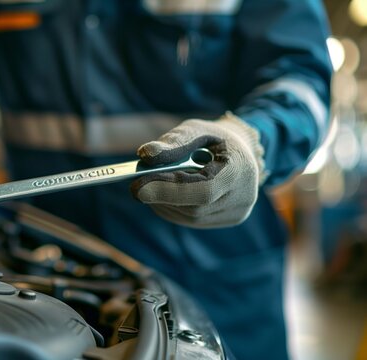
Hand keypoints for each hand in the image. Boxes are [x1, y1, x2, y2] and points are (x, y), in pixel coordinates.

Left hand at [130, 113, 265, 227]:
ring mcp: (236, 213)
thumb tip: (146, 155)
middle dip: (160, 195)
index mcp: (240, 170)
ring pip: (189, 217)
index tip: (137, 187)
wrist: (243, 152)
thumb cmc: (215, 138)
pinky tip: (164, 194)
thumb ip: (174, 142)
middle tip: (136, 184)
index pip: (203, 190)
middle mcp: (243, 198)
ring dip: (163, 202)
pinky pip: (191, 220)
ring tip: (151, 185)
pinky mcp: (227, 220)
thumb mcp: (197, 130)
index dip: (168, 191)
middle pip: (193, 207)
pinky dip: (172, 208)